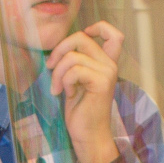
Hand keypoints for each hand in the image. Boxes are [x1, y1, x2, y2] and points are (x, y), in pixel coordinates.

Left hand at [49, 20, 122, 162]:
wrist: (88, 135)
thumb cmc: (80, 110)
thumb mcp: (75, 80)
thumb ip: (75, 62)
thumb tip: (58, 47)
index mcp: (106, 63)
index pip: (113, 34)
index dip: (97, 27)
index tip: (82, 37)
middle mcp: (110, 65)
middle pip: (81, 37)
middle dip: (59, 50)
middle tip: (50, 66)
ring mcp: (108, 73)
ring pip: (73, 56)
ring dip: (58, 72)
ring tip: (58, 88)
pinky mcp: (102, 83)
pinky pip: (73, 70)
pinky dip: (63, 81)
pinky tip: (66, 93)